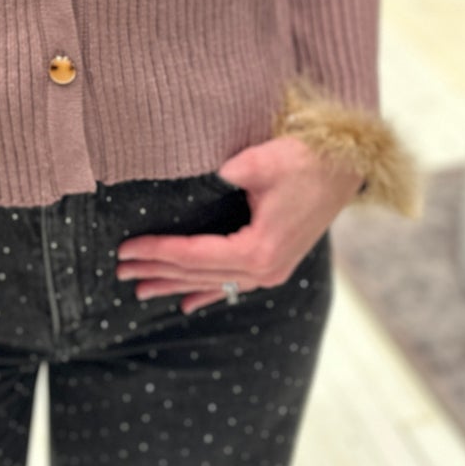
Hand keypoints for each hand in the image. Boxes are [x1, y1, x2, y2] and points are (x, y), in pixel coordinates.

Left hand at [115, 134, 362, 313]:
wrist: (344, 166)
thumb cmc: (304, 160)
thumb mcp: (261, 162)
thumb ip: (225, 173)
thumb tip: (195, 180)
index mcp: (258, 250)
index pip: (193, 256)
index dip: (157, 252)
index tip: (126, 250)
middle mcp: (264, 270)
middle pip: (198, 274)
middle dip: (157, 271)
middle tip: (120, 271)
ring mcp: (272, 271)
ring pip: (212, 282)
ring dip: (175, 285)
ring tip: (140, 290)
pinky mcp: (276, 264)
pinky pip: (232, 285)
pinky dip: (207, 292)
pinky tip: (186, 305)